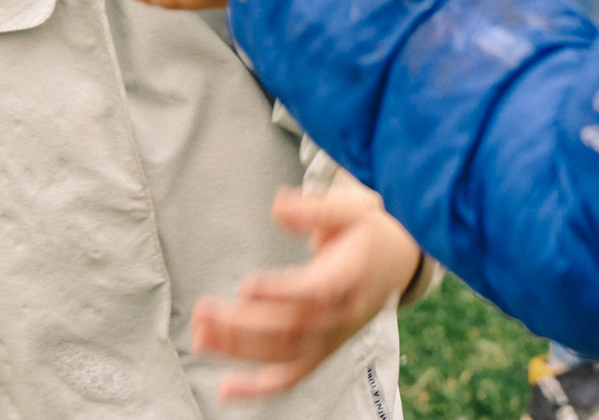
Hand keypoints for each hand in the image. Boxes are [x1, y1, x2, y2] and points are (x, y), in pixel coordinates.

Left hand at [195, 186, 425, 401]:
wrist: (398, 263)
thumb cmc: (366, 232)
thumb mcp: (351, 208)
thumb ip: (315, 208)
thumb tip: (277, 207)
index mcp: (350, 277)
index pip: (316, 291)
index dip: (282, 292)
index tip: (246, 286)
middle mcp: (342, 315)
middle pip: (291, 328)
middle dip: (243, 325)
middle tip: (202, 311)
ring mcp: (331, 338)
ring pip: (285, 354)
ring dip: (240, 351)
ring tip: (200, 336)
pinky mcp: (322, 352)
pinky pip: (292, 377)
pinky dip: (259, 389)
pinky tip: (225, 390)